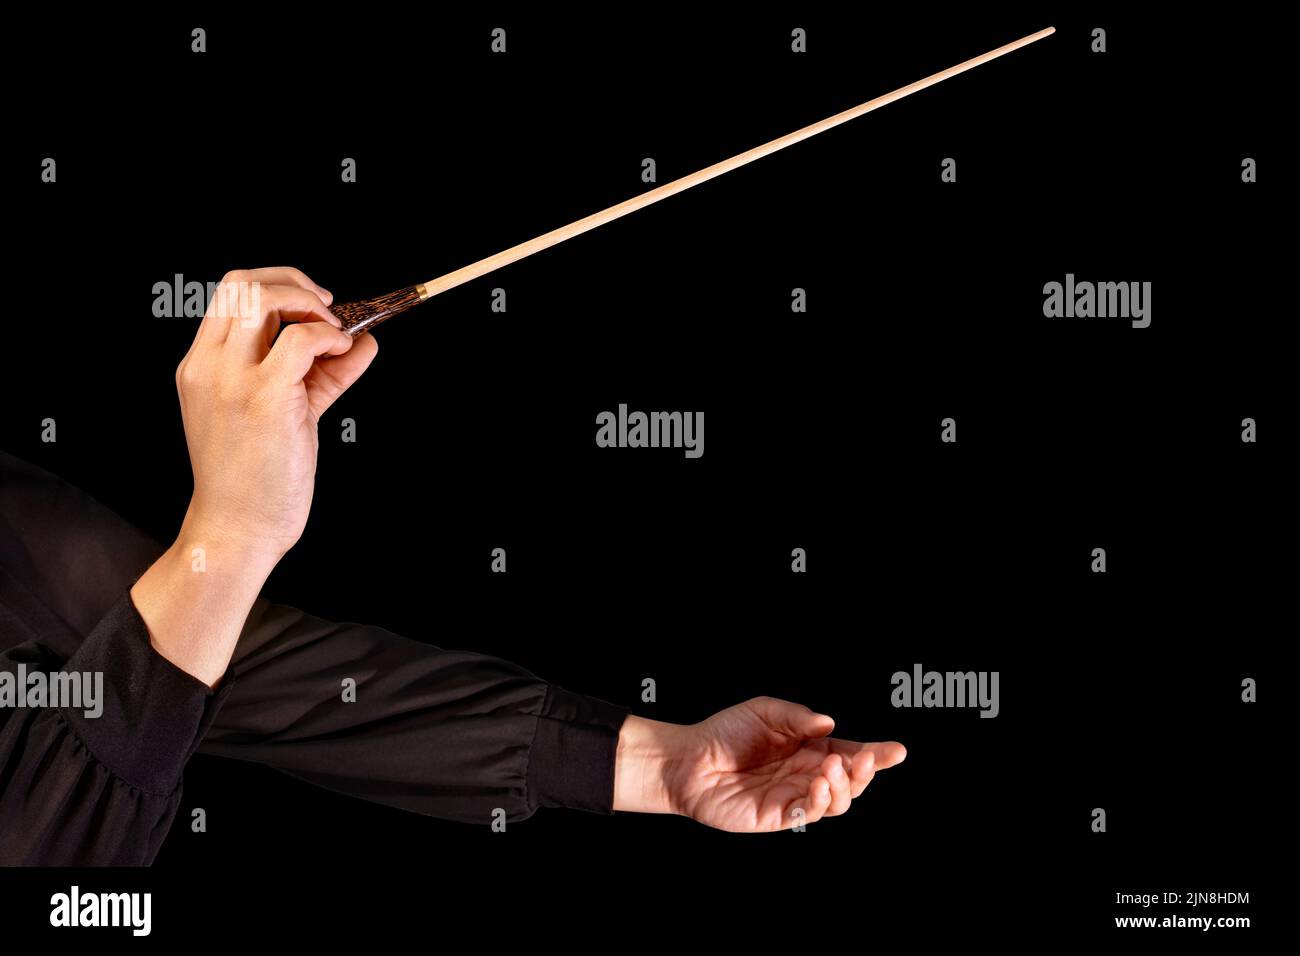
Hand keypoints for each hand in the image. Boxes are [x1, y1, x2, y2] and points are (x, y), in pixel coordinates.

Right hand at [174, 267, 376, 560]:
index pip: (230, 293)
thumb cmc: (256, 479)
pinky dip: (331, 336)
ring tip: (336, 332)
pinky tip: (344, 354)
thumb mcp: (285, 412)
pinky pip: (302, 340)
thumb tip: (362, 342)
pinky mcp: (264, 398)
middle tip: (328, 307)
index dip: (277, 285)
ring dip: (311, 304)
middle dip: (293, 281)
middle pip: (241, 282)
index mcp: (200, 366)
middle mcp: (208, 366)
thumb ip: (320, 373)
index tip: (313, 305)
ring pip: (263, 298)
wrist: (237, 531)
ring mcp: (232, 380)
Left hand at [614, 698, 905, 830]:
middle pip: (851, 781)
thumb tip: (829, 724)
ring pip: (837, 802)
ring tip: (831, 768)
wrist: (688, 759)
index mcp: (809, 748)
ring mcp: (794, 797)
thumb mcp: (765, 711)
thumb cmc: (725, 733)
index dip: (876, 754)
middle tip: (862, 757)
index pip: (850, 752)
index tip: (897, 751)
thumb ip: (798, 717)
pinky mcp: (777, 816)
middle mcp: (807, 774)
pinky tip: (816, 786)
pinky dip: (820, 802)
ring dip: (843, 787)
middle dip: (865, 772)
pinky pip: (809, 815)